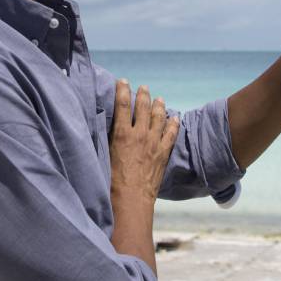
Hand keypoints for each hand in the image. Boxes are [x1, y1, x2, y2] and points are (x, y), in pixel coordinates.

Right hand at [108, 81, 179, 202]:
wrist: (131, 199)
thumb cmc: (112, 181)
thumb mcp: (105, 154)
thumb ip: (109, 138)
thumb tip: (108, 126)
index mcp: (122, 134)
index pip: (123, 105)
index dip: (123, 90)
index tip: (123, 81)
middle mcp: (140, 134)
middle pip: (143, 107)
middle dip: (143, 95)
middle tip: (143, 87)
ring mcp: (154, 143)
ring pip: (159, 117)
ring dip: (159, 106)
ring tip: (159, 99)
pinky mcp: (163, 153)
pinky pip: (171, 134)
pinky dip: (173, 124)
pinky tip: (175, 118)